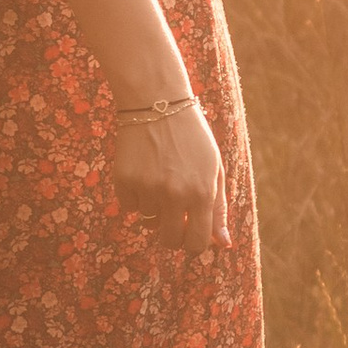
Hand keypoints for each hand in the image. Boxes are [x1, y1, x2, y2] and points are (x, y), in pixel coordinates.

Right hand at [111, 97, 227, 253]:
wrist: (156, 102)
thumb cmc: (192, 136)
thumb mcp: (214, 168)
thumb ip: (218, 208)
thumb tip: (223, 245)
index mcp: (202, 193)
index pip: (196, 243)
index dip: (193, 243)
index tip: (189, 233)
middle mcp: (175, 194)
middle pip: (169, 241)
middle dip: (171, 234)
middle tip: (172, 215)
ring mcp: (147, 188)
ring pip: (148, 221)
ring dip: (153, 208)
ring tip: (158, 178)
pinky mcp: (124, 180)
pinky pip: (129, 206)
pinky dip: (135, 195)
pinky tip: (142, 171)